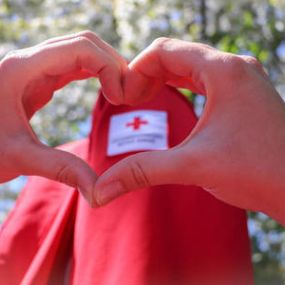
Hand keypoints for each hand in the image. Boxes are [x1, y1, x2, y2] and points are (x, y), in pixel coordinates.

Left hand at [0, 31, 126, 204]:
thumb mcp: (18, 159)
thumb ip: (62, 171)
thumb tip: (99, 193)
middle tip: (127, 93)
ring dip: (105, 66)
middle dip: (112, 63)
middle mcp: (29, 61)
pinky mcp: (38, 80)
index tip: (120, 98)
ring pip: (80, 51)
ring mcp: (34, 68)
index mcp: (21, 70)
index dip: (110, 67)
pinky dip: (95, 73)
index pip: (81, 49)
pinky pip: (73, 66)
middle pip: (84, 43)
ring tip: (121, 92)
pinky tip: (105, 90)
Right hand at [94, 38, 284, 224]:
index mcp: (224, 71)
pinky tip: (172, 101)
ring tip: (145, 99)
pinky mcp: (243, 95)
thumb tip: (102, 189)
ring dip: (164, 79)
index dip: (136, 70)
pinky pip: (204, 79)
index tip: (123, 96)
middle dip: (147, 74)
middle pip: (176, 55)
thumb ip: (143, 172)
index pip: (164, 50)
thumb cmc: (257, 172)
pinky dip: (182, 86)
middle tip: (130, 100)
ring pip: (190, 66)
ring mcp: (242, 80)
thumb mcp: (192, 167)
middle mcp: (235, 67)